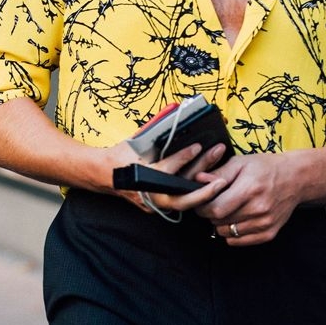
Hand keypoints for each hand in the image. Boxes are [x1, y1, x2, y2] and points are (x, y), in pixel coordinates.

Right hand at [106, 140, 229, 213]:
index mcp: (143, 179)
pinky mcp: (164, 207)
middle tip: (219, 158)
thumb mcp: (136, 142)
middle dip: (204, 176)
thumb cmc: (121, 157)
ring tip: (220, 166)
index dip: (183, 158)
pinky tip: (212, 176)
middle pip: (183, 190)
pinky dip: (197, 188)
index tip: (197, 146)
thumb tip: (175, 117)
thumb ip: (155, 133)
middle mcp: (152, 196)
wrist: (106, 176)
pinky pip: (184, 198)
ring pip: (186, 196)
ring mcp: (158, 205)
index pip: (166, 170)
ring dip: (205, 182)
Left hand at [198, 153, 300, 245]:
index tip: (202, 201)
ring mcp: (264, 223)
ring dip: (221, 224)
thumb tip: (197, 180)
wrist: (296, 178)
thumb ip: (218, 173)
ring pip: (226, 233)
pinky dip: (232, 233)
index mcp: (249, 189)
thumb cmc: (266, 168)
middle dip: (211, 214)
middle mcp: (258, 208)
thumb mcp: (241, 163)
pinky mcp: (269, 233)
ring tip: (228, 210)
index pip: (215, 209)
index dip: (203, 207)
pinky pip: (238, 241)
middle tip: (215, 203)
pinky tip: (237, 220)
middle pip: (219, 222)